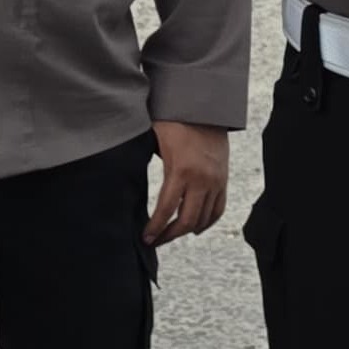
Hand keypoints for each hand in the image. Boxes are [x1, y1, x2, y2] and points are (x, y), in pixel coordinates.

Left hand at [145, 120, 229, 243]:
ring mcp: (216, 181)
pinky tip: (195, 227)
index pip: (166, 210)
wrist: (206, 108)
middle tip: (155, 240)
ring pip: (204, 219)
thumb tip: (124, 180)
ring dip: (187, 231)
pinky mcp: (224, 180)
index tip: (146, 238)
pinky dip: (207, 222)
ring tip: (171, 235)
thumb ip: (143, 161)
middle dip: (169, 235)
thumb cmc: (175, 121)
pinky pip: (219, 209)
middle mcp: (202, 180)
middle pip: (187, 221)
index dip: (155, 228)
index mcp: (181, 170)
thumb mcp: (155, 140)